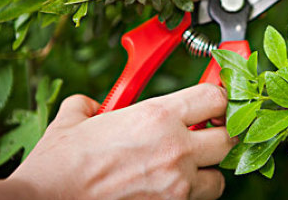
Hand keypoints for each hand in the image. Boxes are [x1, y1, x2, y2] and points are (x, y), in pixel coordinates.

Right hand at [7, 84, 234, 199]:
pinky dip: (189, 195)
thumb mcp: (75, 120)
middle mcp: (175, 149)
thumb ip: (94, 105)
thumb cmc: (58, 166)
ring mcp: (176, 185)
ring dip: (208, 171)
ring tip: (187, 168)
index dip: (219, 98)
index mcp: (158, 116)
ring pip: (219, 178)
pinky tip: (168, 188)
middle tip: (206, 135)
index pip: (216, 98)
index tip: (216, 102)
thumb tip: (95, 105)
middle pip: (229, 138)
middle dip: (220, 136)